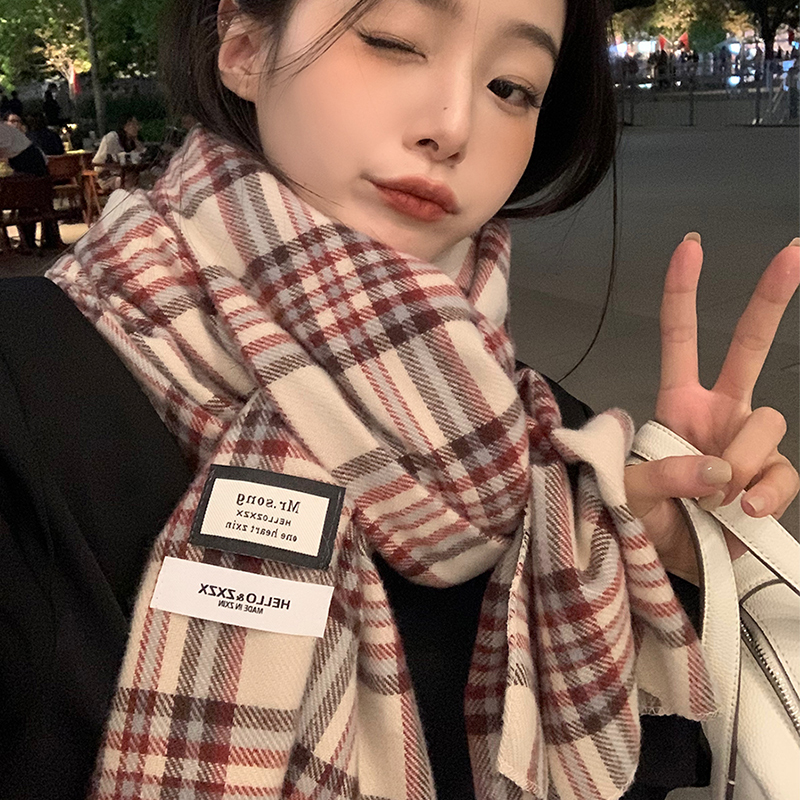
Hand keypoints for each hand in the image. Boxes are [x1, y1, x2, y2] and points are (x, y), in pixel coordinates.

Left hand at [625, 234, 799, 581]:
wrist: (675, 559)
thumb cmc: (643, 517)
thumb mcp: (629, 492)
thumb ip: (662, 476)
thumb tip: (719, 470)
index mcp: (680, 402)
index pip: (681, 340)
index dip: (683, 294)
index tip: (691, 247)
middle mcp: (721, 412)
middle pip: (750, 348)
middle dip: (771, 300)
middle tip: (795, 251)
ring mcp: (750, 443)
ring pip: (767, 421)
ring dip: (743, 456)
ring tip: (715, 496)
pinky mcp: (772, 478)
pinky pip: (784, 473)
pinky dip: (768, 492)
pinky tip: (747, 510)